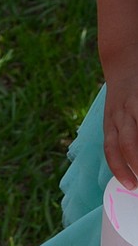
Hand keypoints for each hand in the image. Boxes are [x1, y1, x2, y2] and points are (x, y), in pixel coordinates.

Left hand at [104, 68, 137, 187]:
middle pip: (126, 143)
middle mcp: (120, 114)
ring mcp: (134, 104)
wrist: (123, 59)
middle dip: (137, 166)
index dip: (119, 168)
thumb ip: (121, 136)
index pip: (110, 149)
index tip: (130, 186)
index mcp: (111, 122)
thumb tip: (132, 166)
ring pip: (136, 134)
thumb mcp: (117, 114)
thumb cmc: (124, 96)